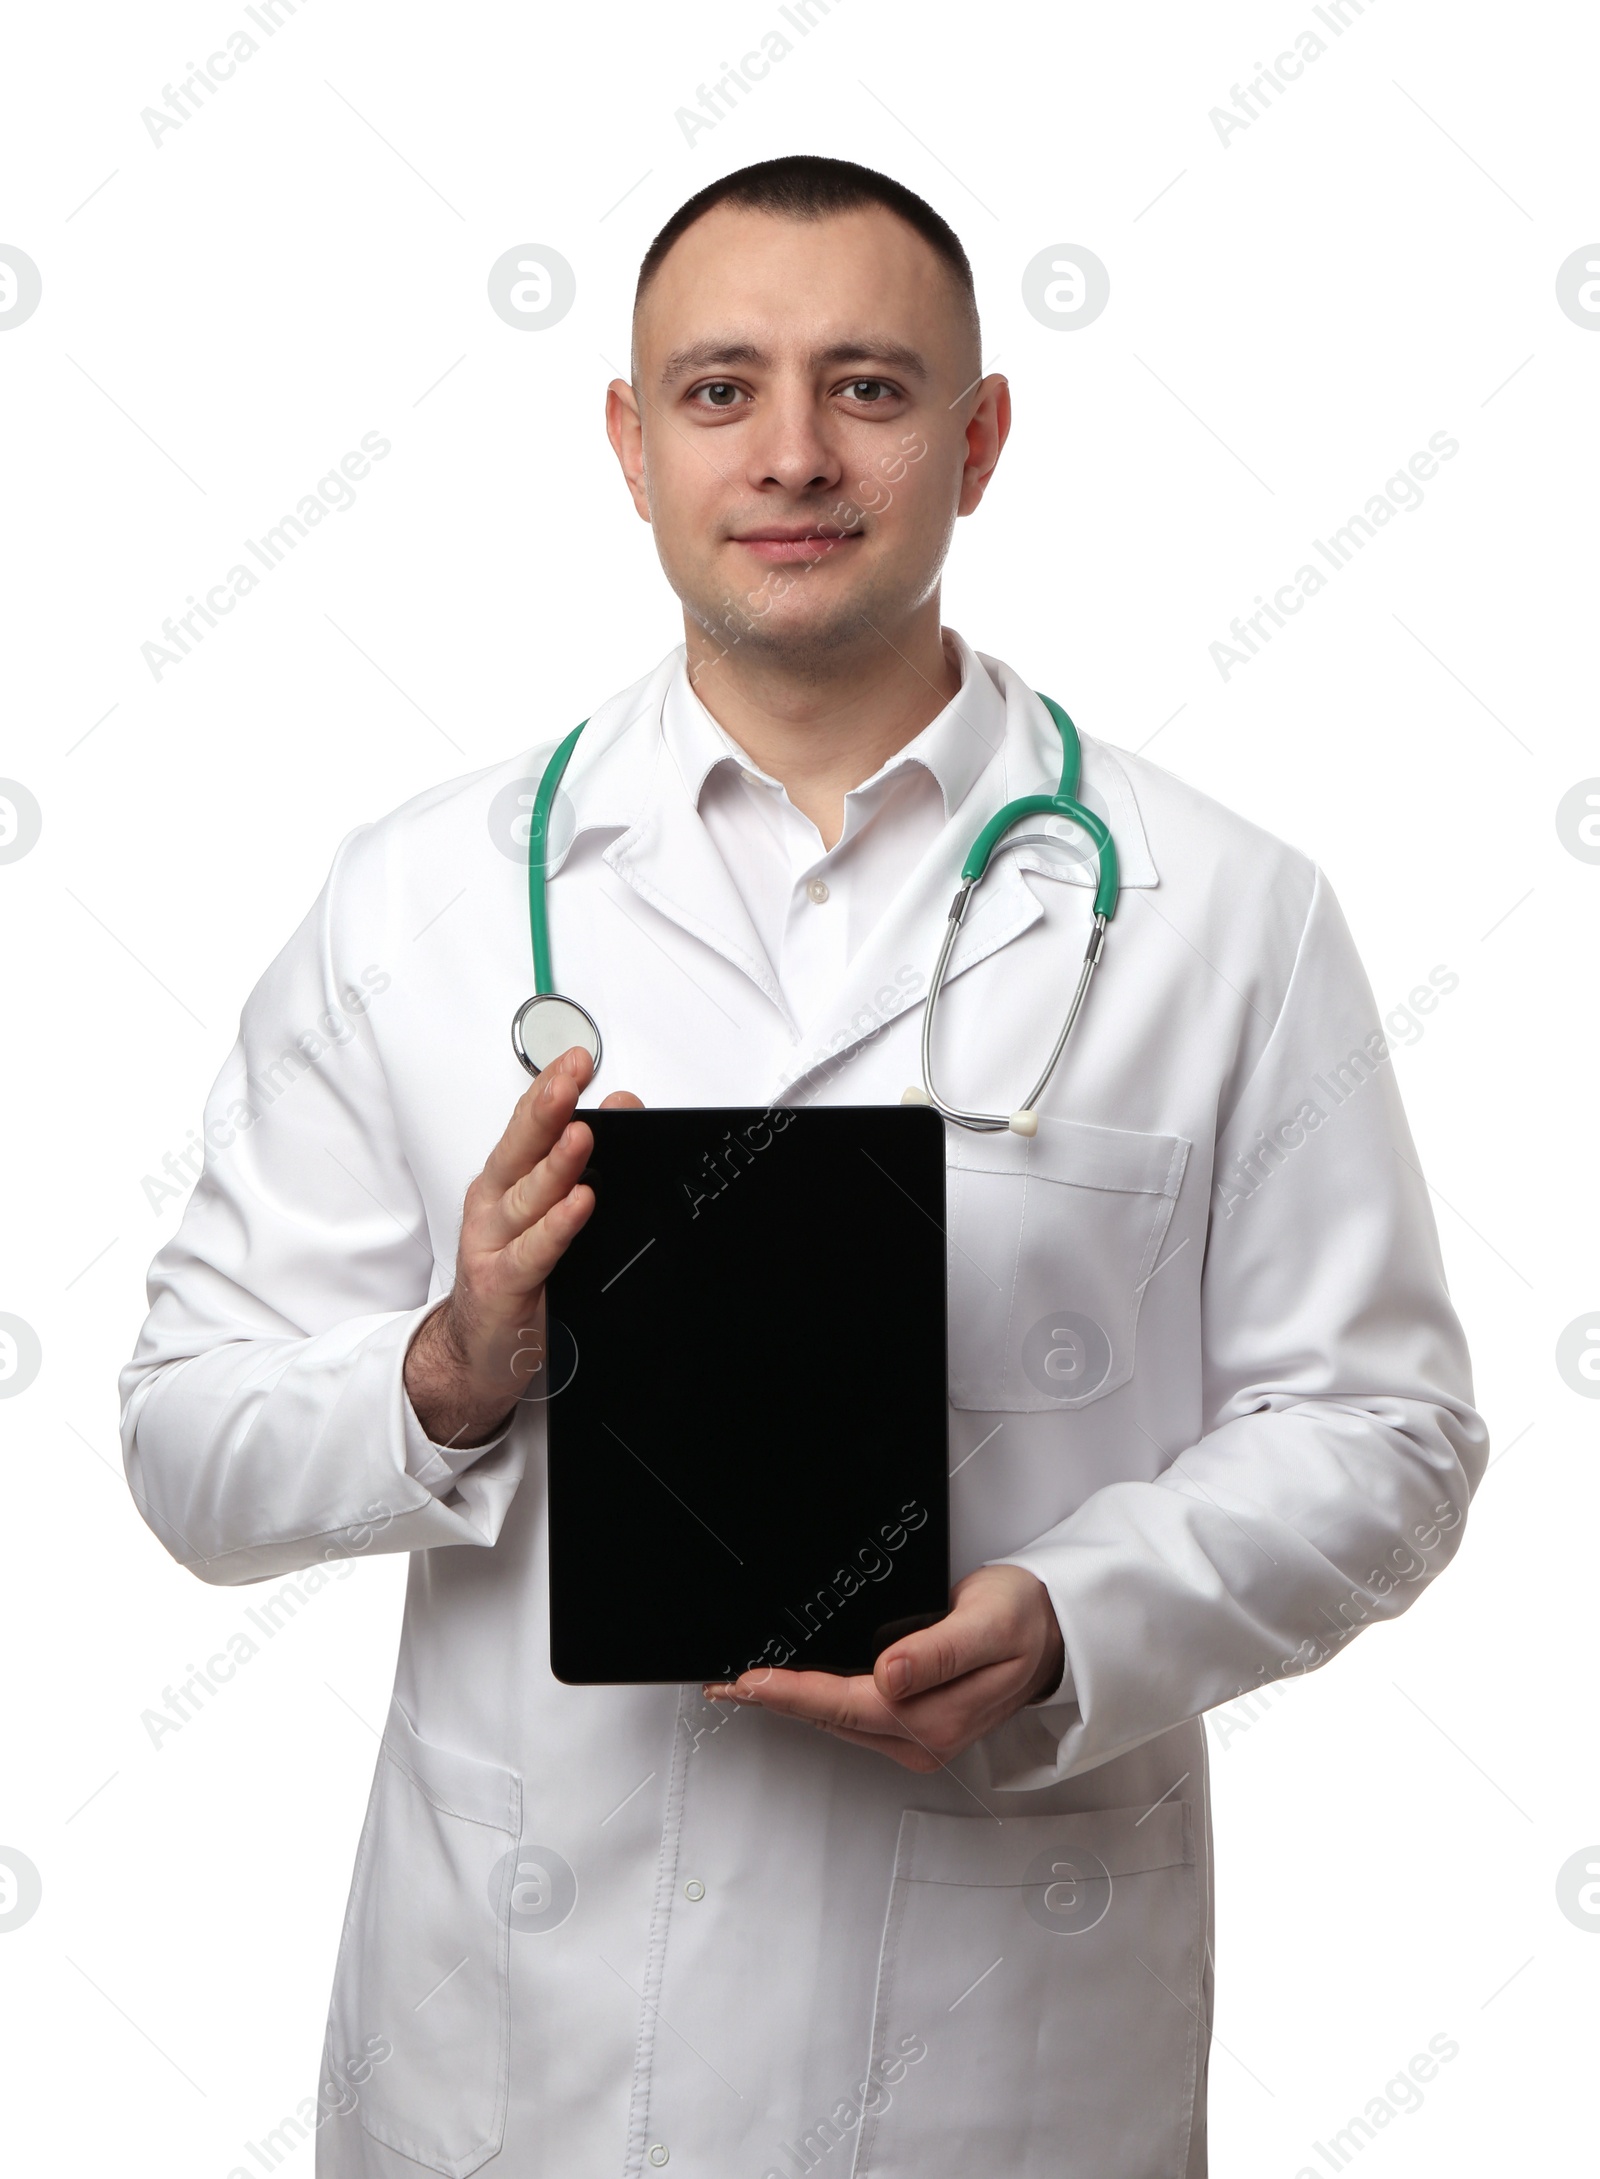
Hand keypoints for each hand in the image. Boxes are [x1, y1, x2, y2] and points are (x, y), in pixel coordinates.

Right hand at [403, 1047, 642, 1446]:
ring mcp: (494, 1244)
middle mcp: (494, 1206)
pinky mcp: (502, 1284)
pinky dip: (557, 1227)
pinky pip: (533, 1252)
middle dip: (547, 1109)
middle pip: (519, 1149)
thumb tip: (622, 1107)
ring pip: (527, 1197)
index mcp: (504, 1181)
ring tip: (581, 1135)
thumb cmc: (513, 1276)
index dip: (549, 1089)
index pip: (526, 1125)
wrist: (477, 1350)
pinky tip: (580, 1205)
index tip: (577, 1059)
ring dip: (555, 1164)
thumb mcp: (546, 1212)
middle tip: (572, 1077)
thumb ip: (577, 1161)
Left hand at [703, 1564, 1064, 1771]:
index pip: (848, 1705)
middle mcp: (924, 1738)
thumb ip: (938, 1651)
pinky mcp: (911, 1729)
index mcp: (938, 1717)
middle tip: (724, 1684)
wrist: (1051, 1632)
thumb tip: (890, 1673)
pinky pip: (851, 1718)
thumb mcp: (987, 1623)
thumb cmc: (1023, 1621)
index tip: (750, 1681)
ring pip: (836, 1723)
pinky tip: (792, 1689)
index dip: (794, 1693)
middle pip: (832, 1719)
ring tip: (744, 1686)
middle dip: (776, 1702)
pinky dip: (815, 1703)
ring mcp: (917, 1738)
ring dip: (790, 1705)